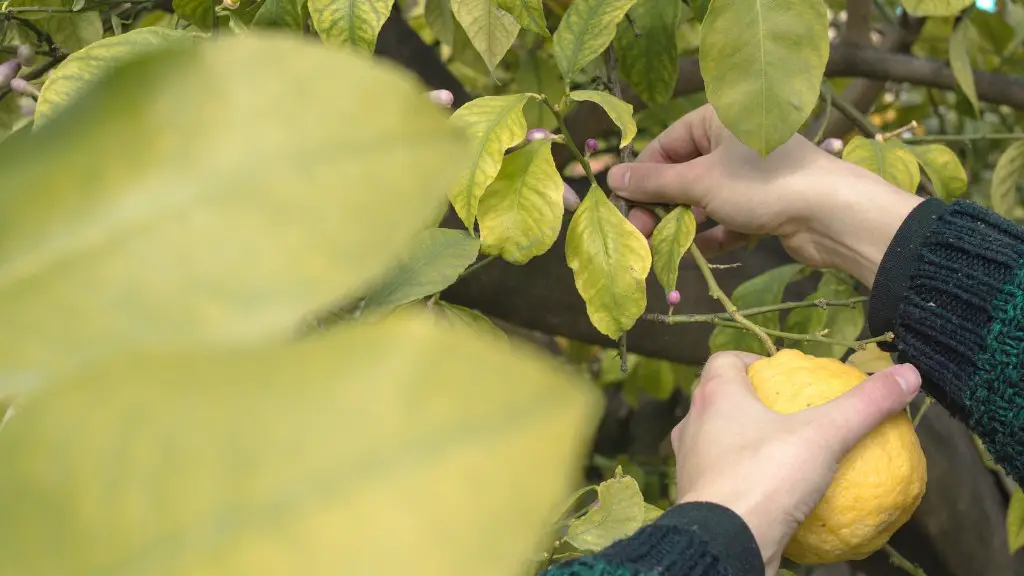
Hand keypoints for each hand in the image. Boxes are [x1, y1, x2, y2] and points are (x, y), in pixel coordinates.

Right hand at [606, 104, 922, 286]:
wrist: (832, 214)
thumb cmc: (761, 185)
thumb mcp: (699, 182)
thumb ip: (654, 182)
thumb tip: (611, 177)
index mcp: (717, 120)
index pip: (664, 145)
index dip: (642, 178)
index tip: (625, 210)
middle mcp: (734, 141)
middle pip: (683, 173)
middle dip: (662, 206)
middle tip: (643, 235)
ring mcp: (752, 173)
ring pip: (705, 197)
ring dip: (685, 223)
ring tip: (667, 248)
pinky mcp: (767, 202)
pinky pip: (729, 216)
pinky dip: (715, 232)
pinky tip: (703, 251)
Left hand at [671, 352, 921, 573]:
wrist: (724, 542)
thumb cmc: (765, 476)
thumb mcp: (824, 435)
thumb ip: (865, 405)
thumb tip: (908, 373)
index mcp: (713, 395)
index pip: (724, 360)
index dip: (752, 361)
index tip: (782, 375)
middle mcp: (693, 424)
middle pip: (721, 400)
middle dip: (752, 403)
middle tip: (790, 414)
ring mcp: (689, 463)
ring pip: (718, 441)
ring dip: (746, 443)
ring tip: (785, 453)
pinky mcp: (697, 498)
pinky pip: (724, 481)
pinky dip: (747, 481)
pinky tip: (776, 495)